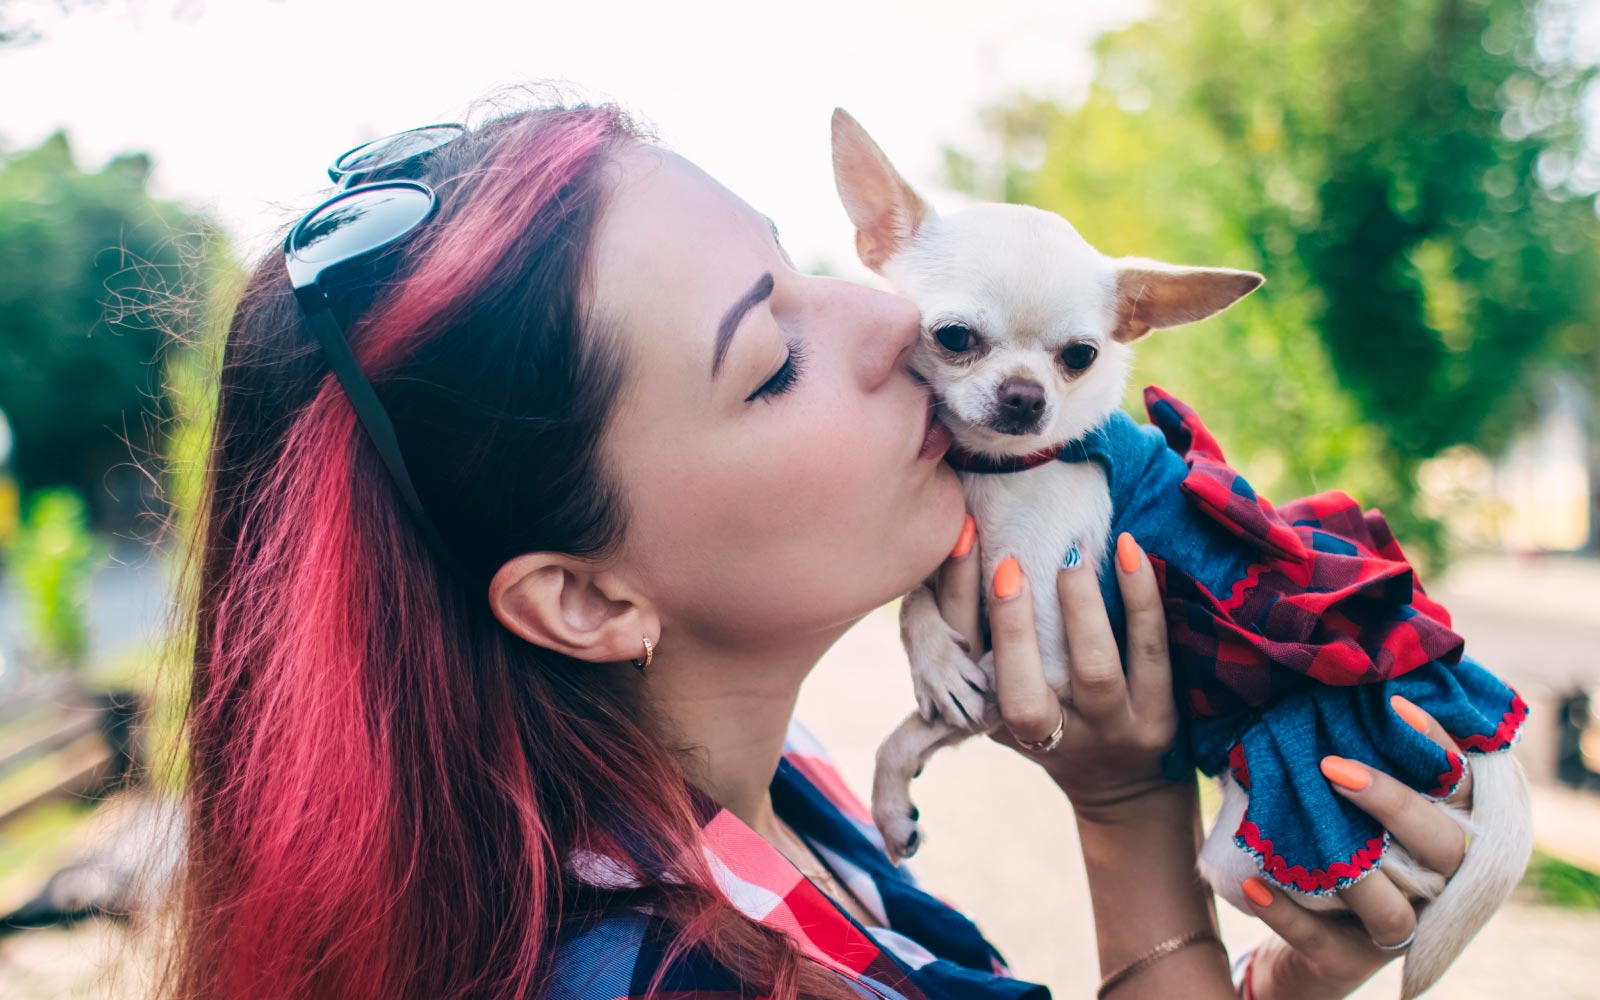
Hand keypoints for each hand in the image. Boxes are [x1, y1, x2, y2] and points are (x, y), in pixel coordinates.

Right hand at [928, 522, 1179, 815]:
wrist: (1120, 783)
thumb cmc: (1050, 715)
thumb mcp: (1002, 695)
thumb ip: (976, 640)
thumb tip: (960, 542)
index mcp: (997, 722)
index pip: (967, 662)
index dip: (960, 603)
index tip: (964, 541)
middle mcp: (1049, 737)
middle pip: (1021, 690)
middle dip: (1011, 625)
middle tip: (1011, 558)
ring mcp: (1108, 731)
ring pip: (1094, 669)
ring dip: (1081, 605)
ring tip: (1074, 552)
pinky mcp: (1158, 719)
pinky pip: (1152, 652)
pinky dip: (1142, 598)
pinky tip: (1131, 552)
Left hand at [1237, 700, 1474, 999]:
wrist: (1299, 939)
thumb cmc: (1329, 844)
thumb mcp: (1340, 796)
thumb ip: (1343, 749)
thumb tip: (1302, 678)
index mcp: (1441, 833)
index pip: (1463, 787)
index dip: (1440, 747)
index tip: (1394, 704)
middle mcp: (1434, 886)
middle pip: (1445, 847)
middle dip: (1396, 804)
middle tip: (1333, 766)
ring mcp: (1394, 931)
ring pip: (1395, 912)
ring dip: (1353, 872)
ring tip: (1305, 838)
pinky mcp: (1346, 964)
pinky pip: (1321, 941)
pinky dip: (1288, 914)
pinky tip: (1256, 883)